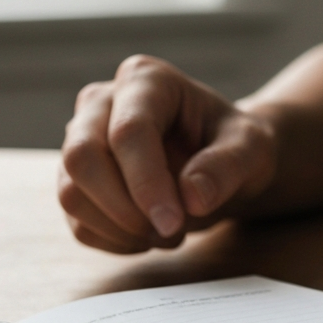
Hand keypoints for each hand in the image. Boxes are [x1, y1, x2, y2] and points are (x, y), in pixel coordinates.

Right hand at [58, 55, 276, 252]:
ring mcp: (81, 140)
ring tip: (170, 232)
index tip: (173, 224)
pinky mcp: (75, 180)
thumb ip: (227, 166)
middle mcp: (102, 102)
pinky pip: (78, 222)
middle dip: (124, 209)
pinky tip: (151, 235)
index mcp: (147, 81)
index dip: (146, 183)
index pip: (128, 132)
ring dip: (121, 229)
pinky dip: (115, 242)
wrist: (223, 161)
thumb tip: (191, 198)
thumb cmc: (235, 145)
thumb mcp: (252, 149)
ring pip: (70, 193)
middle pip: (81, 157)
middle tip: (172, 231)